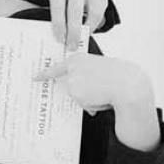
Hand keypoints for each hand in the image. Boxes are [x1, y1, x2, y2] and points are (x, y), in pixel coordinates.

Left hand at [34, 53, 152, 115]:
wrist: (128, 85)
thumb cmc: (118, 77)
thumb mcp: (99, 70)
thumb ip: (86, 78)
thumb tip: (81, 96)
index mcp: (77, 59)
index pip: (57, 67)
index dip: (45, 73)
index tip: (34, 77)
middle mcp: (71, 67)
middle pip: (70, 86)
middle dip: (83, 91)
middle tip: (98, 89)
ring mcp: (71, 80)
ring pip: (77, 96)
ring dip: (89, 98)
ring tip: (103, 92)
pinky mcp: (75, 92)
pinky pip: (82, 103)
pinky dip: (92, 104)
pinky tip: (102, 98)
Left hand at [47, 0, 107, 48]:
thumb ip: (55, 14)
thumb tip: (58, 37)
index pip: (58, 6)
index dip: (59, 24)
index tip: (59, 39)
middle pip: (75, 9)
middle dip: (73, 31)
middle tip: (71, 46)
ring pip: (91, 12)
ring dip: (86, 30)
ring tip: (80, 41)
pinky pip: (100, 14)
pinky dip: (93, 26)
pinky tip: (87, 32)